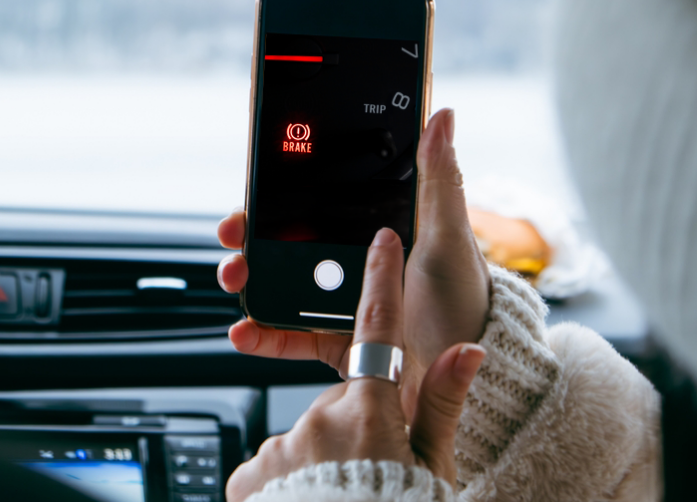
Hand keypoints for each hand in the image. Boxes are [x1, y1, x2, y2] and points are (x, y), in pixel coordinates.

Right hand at [217, 108, 489, 417]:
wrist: (462, 365)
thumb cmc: (463, 294)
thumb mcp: (448, 234)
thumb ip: (438, 180)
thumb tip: (443, 117)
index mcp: (370, 232)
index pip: (313, 207)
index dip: (277, 200)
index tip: (252, 196)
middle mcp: (348, 265)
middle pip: (287, 245)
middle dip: (251, 237)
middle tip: (235, 235)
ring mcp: (338, 304)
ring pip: (282, 287)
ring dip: (249, 279)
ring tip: (236, 277)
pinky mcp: (335, 343)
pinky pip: (292, 338)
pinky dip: (264, 335)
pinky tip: (244, 331)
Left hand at [226, 228, 484, 501]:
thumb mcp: (432, 468)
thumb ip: (443, 404)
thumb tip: (468, 349)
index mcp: (371, 414)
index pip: (376, 329)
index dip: (381, 279)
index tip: (382, 241)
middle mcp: (319, 421)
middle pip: (339, 403)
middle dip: (353, 427)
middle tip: (370, 470)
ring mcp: (280, 448)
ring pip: (305, 436)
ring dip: (321, 459)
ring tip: (337, 497)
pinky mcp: (249, 474)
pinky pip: (272, 465)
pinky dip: (288, 479)